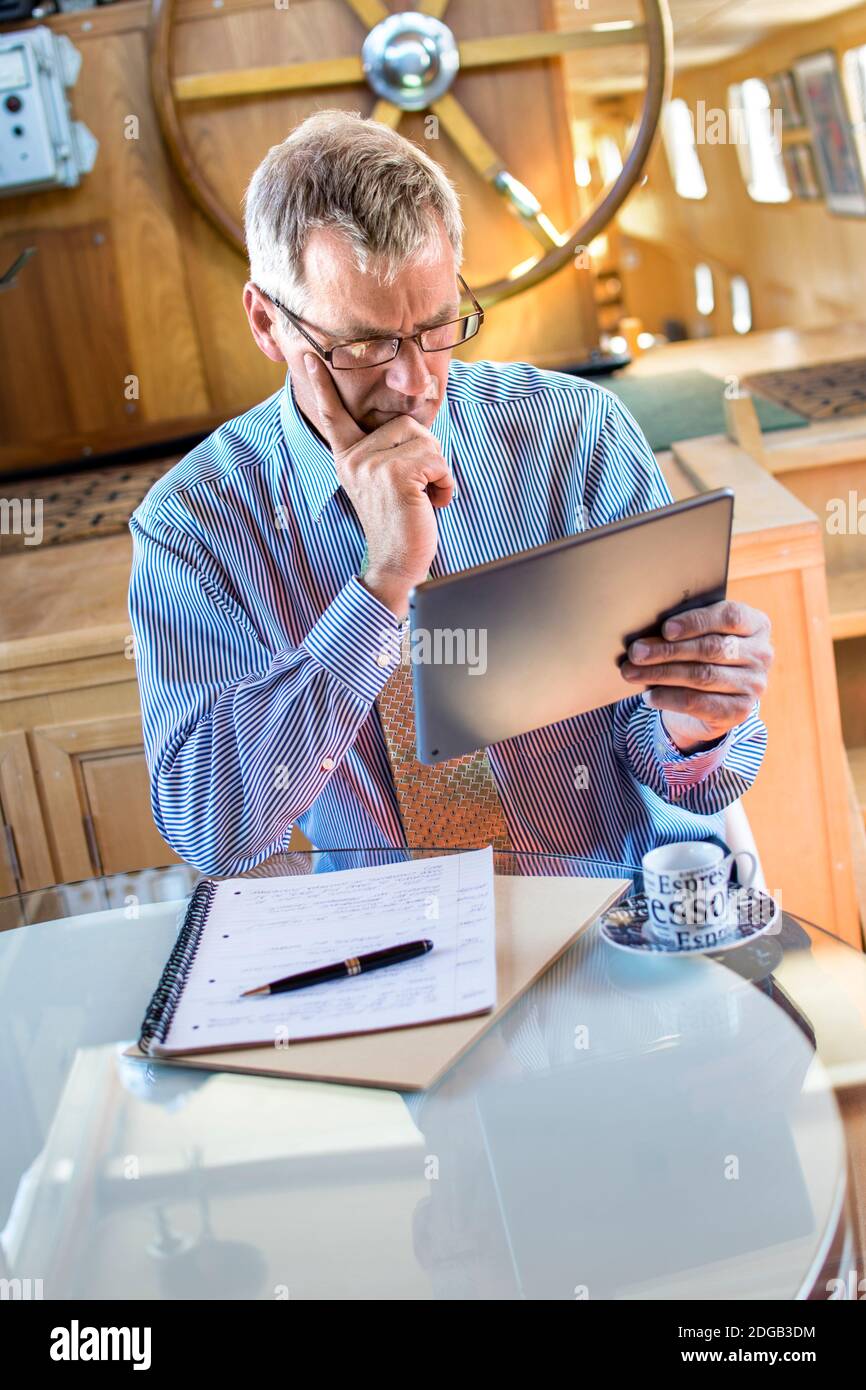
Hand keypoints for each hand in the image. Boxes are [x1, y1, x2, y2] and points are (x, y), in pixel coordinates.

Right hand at [302, 353, 453, 617]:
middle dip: (427, 456)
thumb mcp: (385, 482)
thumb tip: (412, 425)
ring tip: (424, 498)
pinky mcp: (394, 474)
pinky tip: (432, 503)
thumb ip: (389, 452)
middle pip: (408, 424)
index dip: (321, 385)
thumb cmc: (400, 524)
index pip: (333, 416)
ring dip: (438, 471)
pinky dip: (444, 483)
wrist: (398, 563)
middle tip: (418, 489)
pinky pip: (436, 459)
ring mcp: (371, 465)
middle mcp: (354, 458)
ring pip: (426, 441)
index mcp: (348, 458)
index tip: (307, 355)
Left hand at [619, 600, 773, 751]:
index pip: (729, 617)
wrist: (711, 698)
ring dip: (661, 674)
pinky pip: (699, 703)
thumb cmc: (700, 654)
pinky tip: (649, 695)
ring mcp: (753, 685)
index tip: (666, 629)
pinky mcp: (739, 712)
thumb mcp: (698, 635)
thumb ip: (684, 628)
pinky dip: (669, 698)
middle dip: (668, 650)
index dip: (696, 622)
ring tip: (632, 672)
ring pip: (702, 676)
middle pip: (711, 648)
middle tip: (636, 652)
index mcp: (756, 624)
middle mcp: (762, 654)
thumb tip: (646, 632)